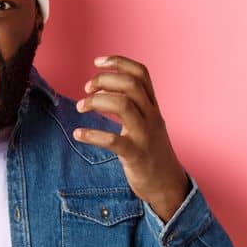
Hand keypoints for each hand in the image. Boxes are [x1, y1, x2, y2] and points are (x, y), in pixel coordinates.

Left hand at [72, 55, 191, 222]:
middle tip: (86, 90)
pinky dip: (93, 135)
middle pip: (131, 85)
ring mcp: (145, 136)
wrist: (167, 185)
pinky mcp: (137, 155)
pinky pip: (114, 141)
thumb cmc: (150, 152)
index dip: (119, 62)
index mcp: (153, 107)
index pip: (141, 74)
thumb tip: (103, 89)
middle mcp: (152, 117)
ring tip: (81, 107)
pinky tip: (78, 134)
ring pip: (124, 106)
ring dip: (97, 102)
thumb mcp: (146, 123)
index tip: (97, 62)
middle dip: (104, 81)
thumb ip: (132, 105)